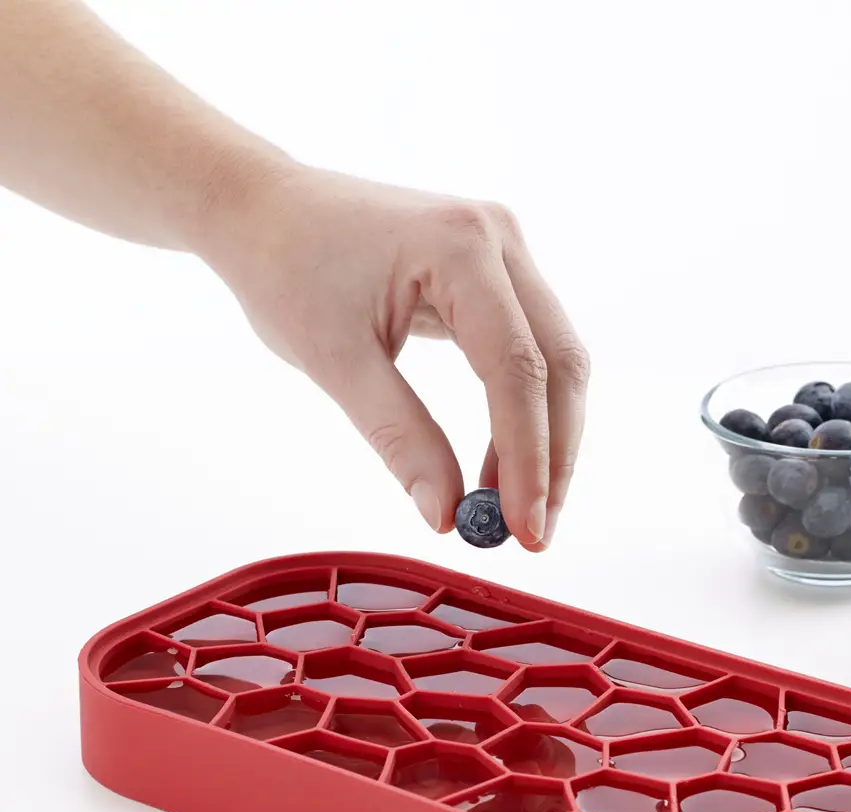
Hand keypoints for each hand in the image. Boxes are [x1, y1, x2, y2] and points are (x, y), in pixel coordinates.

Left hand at [201, 164, 587, 549]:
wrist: (261, 208)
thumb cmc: (285, 269)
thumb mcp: (336, 362)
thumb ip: (399, 438)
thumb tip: (446, 516)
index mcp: (461, 247)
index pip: (517, 369)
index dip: (529, 458)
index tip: (522, 530)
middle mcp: (499, 239)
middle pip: (560, 364)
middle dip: (554, 457)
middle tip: (532, 534)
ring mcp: (505, 252)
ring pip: (557, 361)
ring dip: (546, 440)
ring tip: (514, 509)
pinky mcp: (496, 273)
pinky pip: (531, 351)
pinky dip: (524, 413)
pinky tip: (500, 465)